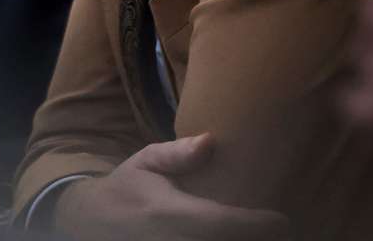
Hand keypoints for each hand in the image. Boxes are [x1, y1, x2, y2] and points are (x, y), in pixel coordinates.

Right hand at [54, 134, 291, 240]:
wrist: (90, 223)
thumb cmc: (126, 187)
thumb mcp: (145, 161)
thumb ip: (176, 154)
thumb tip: (210, 141)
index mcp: (168, 213)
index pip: (220, 223)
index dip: (254, 225)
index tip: (281, 220)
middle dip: (253, 236)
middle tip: (280, 228)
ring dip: (239, 240)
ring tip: (264, 231)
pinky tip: (236, 234)